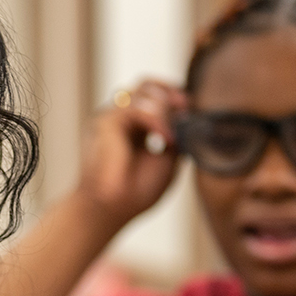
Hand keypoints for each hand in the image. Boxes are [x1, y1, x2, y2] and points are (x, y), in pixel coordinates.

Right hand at [77, 79, 187, 227]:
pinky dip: (156, 119)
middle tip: (187, 107)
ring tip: (174, 135)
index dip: (174, 96)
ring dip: (165, 108)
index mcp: (134, 127)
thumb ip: (176, 138)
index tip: (191, 108)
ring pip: (142, 91)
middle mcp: (120, 118)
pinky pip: (135, 107)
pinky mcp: (104, 122)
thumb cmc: (136, 193)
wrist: (112, 210)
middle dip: (171, 92)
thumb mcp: (167, 161)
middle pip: (146, 84)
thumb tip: (189, 117)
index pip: (154, 95)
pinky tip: (166, 138)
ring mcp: (111, 117)